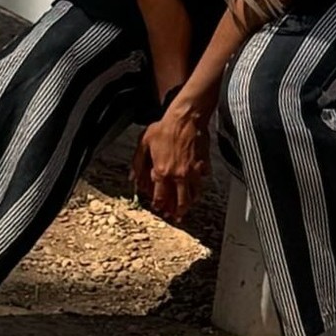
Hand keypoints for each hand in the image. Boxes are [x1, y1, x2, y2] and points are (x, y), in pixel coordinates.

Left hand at [131, 103, 209, 221]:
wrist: (186, 118)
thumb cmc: (165, 128)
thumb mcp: (144, 142)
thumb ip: (137, 163)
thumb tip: (132, 178)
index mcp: (162, 172)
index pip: (160, 197)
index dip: (159, 205)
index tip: (160, 208)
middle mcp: (178, 176)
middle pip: (179, 202)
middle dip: (177, 212)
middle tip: (176, 217)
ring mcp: (192, 172)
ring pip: (192, 195)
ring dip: (189, 204)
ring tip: (187, 208)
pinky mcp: (203, 166)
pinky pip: (202, 181)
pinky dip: (199, 187)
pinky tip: (196, 188)